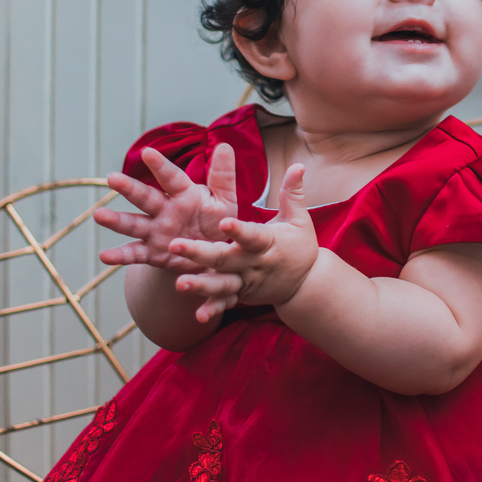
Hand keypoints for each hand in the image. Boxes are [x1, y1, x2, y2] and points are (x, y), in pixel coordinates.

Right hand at [94, 144, 238, 271]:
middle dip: (129, 188)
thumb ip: (223, 176)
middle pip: (145, 197)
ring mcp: (156, 231)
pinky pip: (134, 254)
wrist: (212, 255)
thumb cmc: (218, 222)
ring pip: (134, 224)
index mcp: (184, 194)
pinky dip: (119, 256)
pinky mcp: (152, 252)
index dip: (160, 166)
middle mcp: (165, 210)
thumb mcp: (225, 201)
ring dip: (116, 220)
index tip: (148, 152)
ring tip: (98, 215)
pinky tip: (104, 256)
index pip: (171, 178)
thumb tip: (225, 146)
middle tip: (111, 178)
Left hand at [170, 164, 318, 307]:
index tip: (224, 221)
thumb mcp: (299, 220)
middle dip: (199, 253)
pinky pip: (224, 303)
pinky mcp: (240, 295)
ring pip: (221, 285)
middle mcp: (253, 264)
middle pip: (224, 259)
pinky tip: (198, 316)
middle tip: (175, 245)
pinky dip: (212, 309)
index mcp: (267, 243)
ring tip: (179, 283)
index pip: (251, 235)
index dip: (238, 230)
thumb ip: (292, 193)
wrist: (305, 284)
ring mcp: (245, 282)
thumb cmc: (300, 246)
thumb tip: (298, 165)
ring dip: (200, 285)